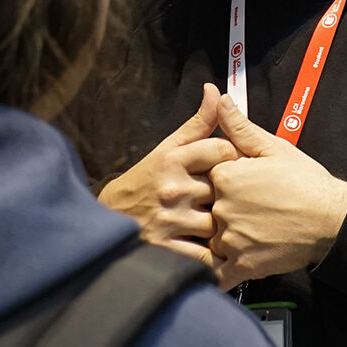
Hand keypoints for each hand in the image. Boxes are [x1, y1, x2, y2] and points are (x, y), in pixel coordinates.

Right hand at [98, 83, 238, 269]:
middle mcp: (172, 188)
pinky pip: (207, 255)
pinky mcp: (168, 248)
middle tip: (237, 198)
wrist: (109, 218)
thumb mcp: (168, 148)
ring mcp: (170, 219)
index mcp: (173, 159)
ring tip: (229, 224)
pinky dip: (217, 255)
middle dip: (233, 193)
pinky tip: (221, 250)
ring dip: (226, 225)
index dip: (234, 157)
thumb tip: (216, 91)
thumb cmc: (145, 181)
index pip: (223, 150)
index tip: (233, 166)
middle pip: (225, 187)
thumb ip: (198, 123)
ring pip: (220, 222)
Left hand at [207, 95, 346, 289]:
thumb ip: (239, 126)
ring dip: (217, 240)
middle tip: (241, 211)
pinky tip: (222, 267)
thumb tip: (220, 98)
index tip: (233, 186)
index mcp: (224, 177)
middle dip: (216, 210)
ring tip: (240, 235)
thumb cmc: (306, 182)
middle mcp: (221, 209)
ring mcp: (230, 239)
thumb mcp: (273, 147)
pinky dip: (215, 273)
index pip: (205, 179)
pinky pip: (217, 273)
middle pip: (205, 209)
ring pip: (209, 240)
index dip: (218, 182)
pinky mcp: (242, 265)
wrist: (333, 220)